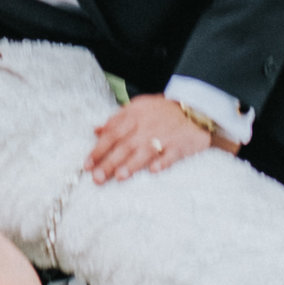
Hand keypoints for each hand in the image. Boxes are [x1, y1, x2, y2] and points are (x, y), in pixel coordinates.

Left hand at [87, 95, 215, 180]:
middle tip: (97, 178)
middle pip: (125, 145)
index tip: (87, 164)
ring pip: (145, 151)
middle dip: (110, 162)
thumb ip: (116, 120)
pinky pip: (171, 154)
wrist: (195, 106)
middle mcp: (146, 126)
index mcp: (133, 116)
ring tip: (120, 176)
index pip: (112, 133)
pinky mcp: (180, 144)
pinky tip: (154, 170)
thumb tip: (96, 131)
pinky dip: (163, 162)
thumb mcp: (137, 107)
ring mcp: (163, 135)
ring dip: (132, 164)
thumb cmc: (162, 110)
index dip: (98, 149)